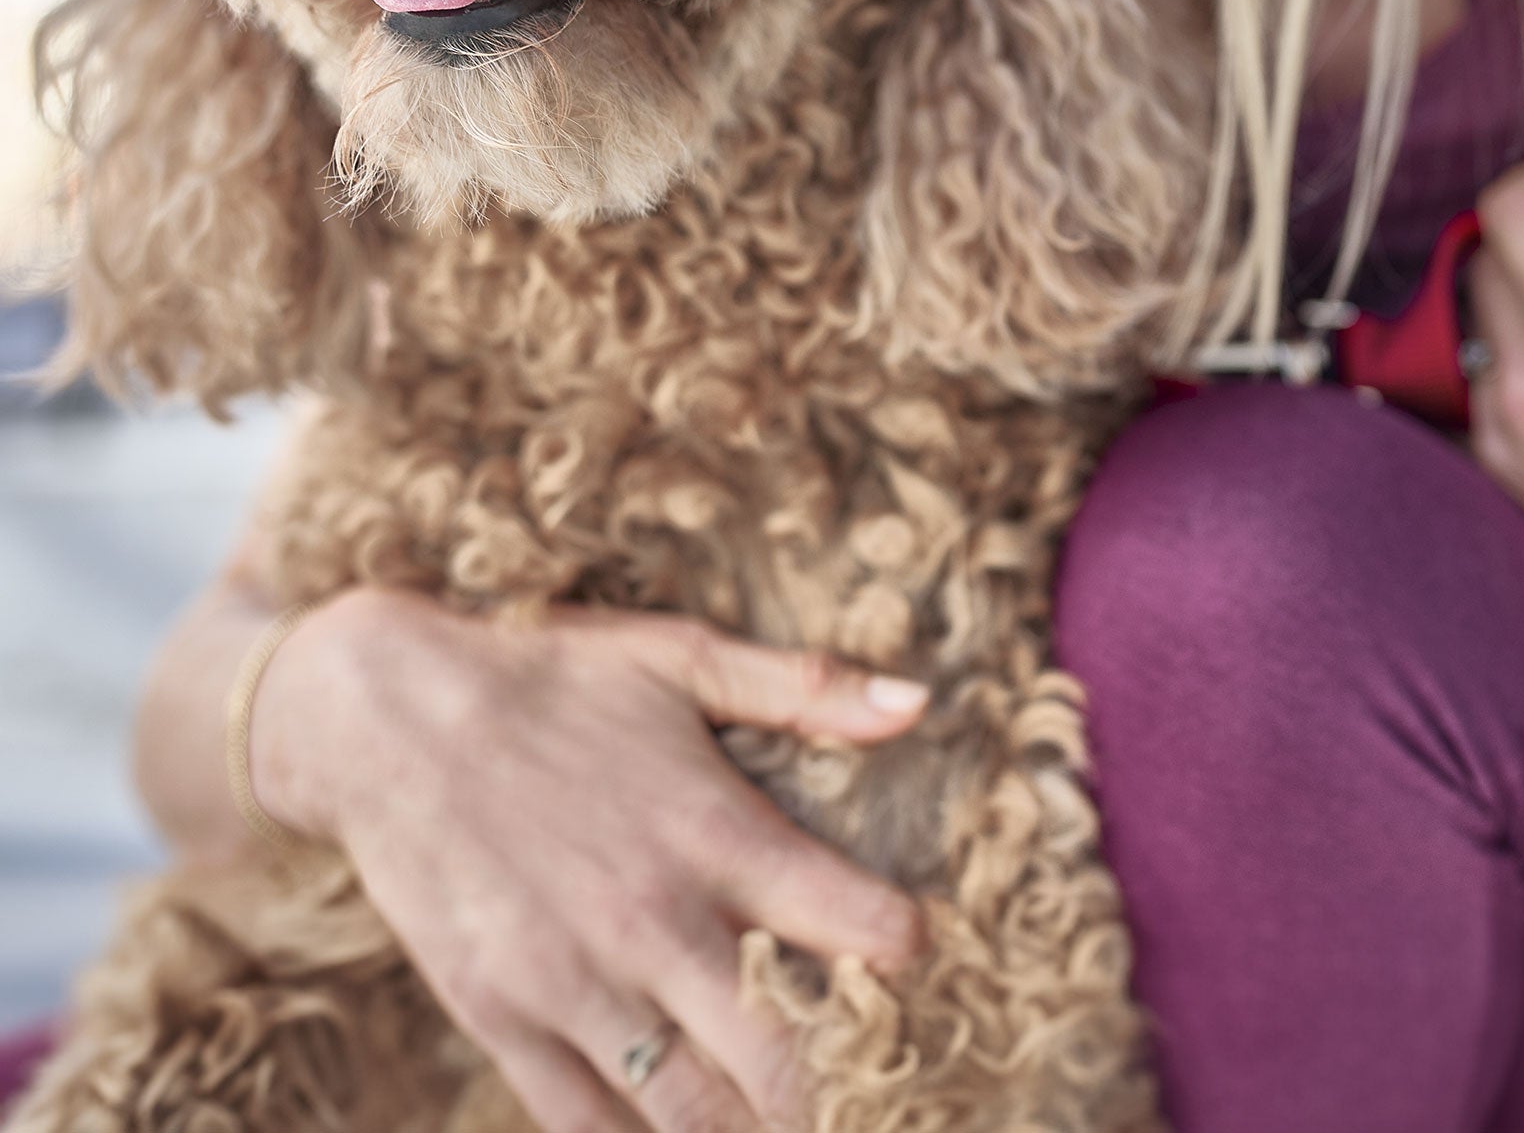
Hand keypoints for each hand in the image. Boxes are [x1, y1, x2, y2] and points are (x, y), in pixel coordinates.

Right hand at [249, 589, 931, 1131]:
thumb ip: (805, 690)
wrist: (386, 719)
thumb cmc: (552, 678)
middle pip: (779, 1057)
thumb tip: (920, 703)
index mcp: (715, 833)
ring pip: (687, 1112)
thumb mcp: (683, 657)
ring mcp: (574, 983)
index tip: (919, 958)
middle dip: (837, 1088)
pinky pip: (583, 1123)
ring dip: (745, 1128)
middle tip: (864, 1089)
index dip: (903, 949)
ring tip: (780, 1124)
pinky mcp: (503, 1018)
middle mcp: (654, 923)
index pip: (854, 925)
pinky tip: (678, 1131)